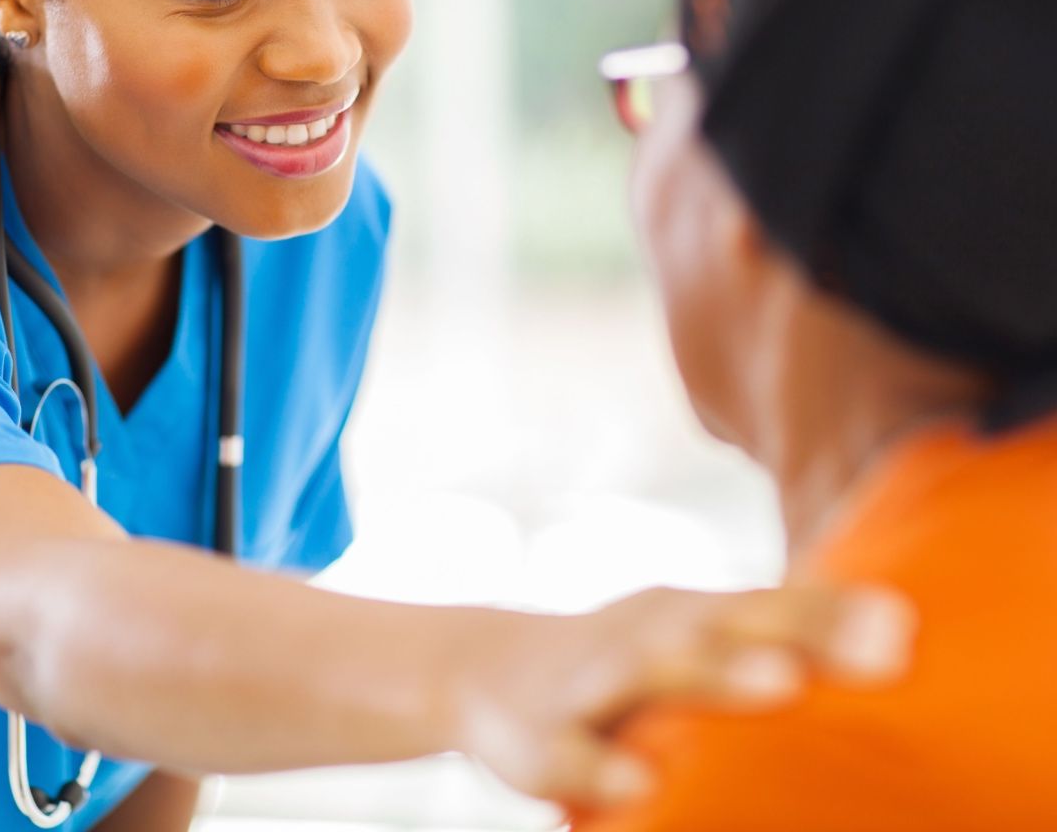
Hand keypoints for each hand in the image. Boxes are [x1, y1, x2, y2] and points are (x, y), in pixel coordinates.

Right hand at [445, 584, 913, 809]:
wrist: (482, 668)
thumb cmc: (616, 658)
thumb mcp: (680, 636)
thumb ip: (758, 638)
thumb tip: (884, 643)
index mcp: (683, 614)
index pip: (766, 603)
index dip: (832, 609)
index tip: (904, 621)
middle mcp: (645, 635)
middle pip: (726, 625)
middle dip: (800, 631)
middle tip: (883, 646)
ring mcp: (591, 681)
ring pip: (655, 671)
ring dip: (716, 674)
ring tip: (782, 684)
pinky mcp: (540, 736)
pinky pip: (572, 752)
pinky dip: (603, 765)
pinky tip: (641, 783)